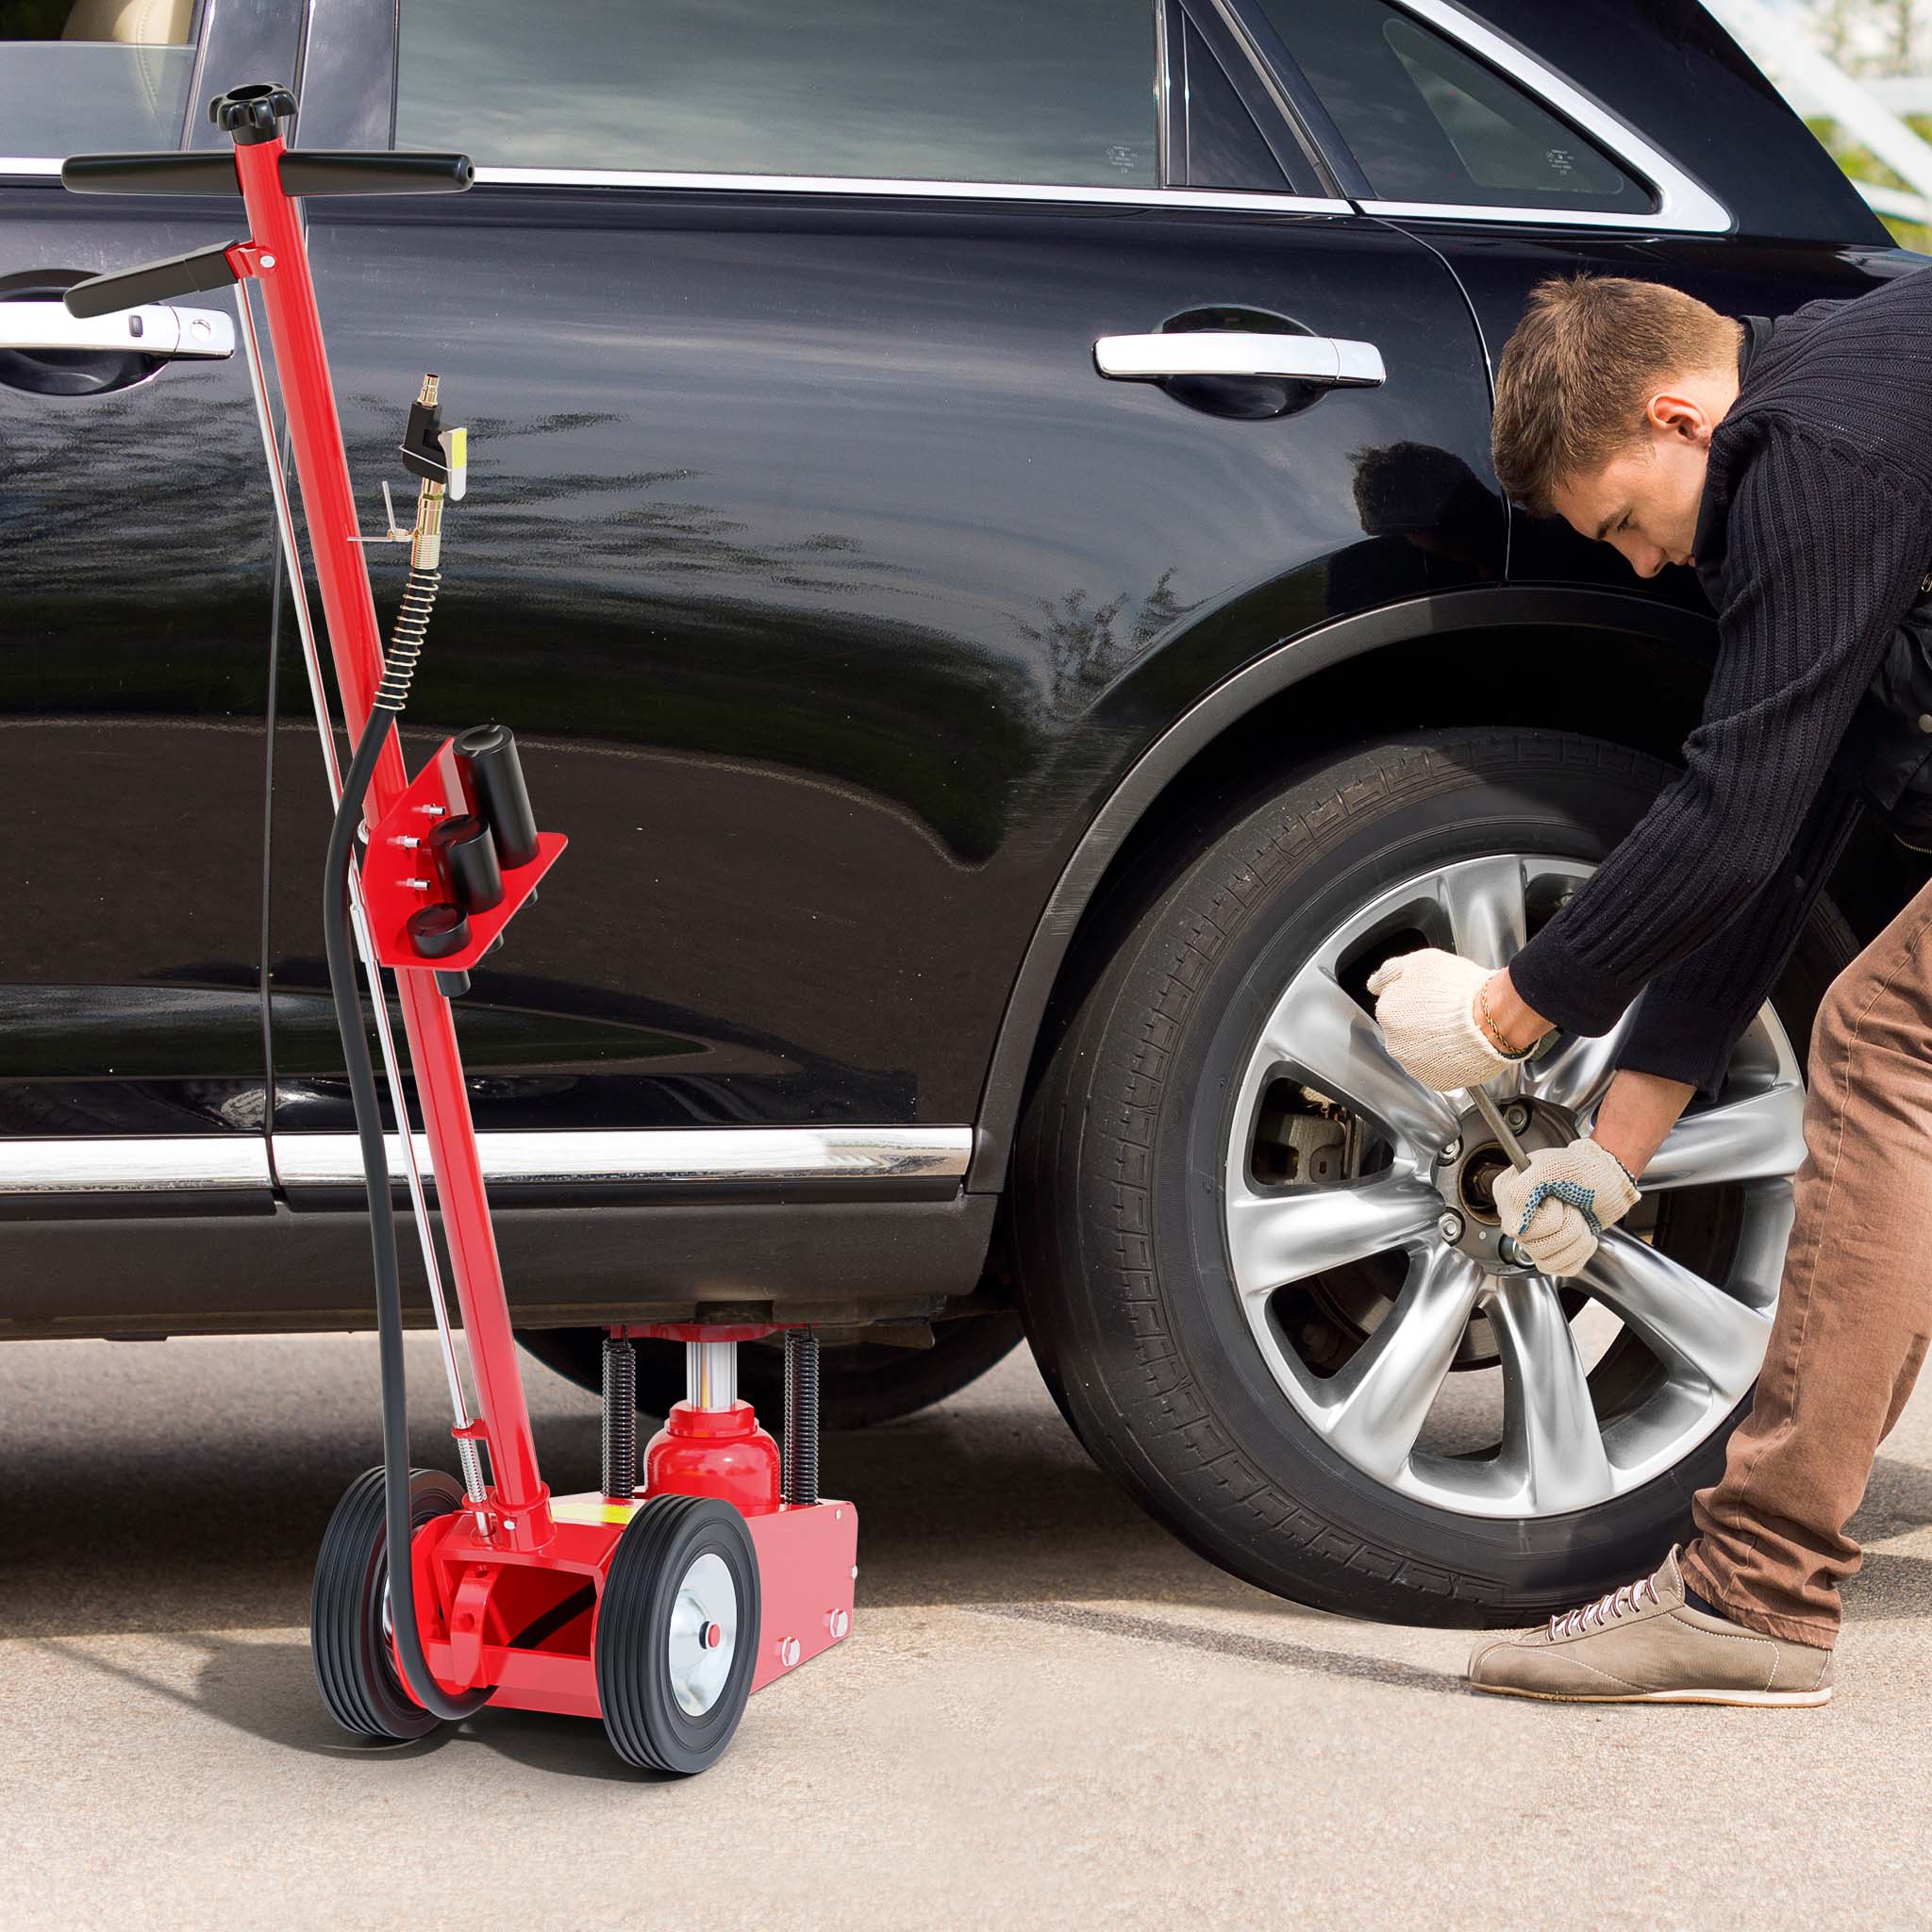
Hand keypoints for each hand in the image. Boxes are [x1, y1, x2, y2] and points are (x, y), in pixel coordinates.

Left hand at [1365, 947, 1521, 1092]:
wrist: (1493, 1019)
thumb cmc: (1461, 990)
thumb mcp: (1419, 962)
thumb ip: (1388, 972)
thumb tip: (1374, 983)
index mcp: (1387, 1013)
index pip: (1393, 1005)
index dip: (1415, 998)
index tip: (1432, 996)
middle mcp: (1395, 1044)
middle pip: (1404, 1030)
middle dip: (1421, 1022)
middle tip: (1446, 1011)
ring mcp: (1416, 1066)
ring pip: (1420, 1051)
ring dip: (1432, 1042)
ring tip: (1457, 1029)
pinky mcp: (1437, 1081)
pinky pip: (1438, 1069)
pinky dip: (1447, 1060)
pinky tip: (1461, 1046)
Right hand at [1492, 1137, 1640, 1276]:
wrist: (1609, 1179)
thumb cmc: (1582, 1168)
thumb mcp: (1550, 1168)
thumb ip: (1521, 1192)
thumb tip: (1513, 1229)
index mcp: (1507, 1195)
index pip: (1518, 1229)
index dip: (1548, 1216)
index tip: (1555, 1196)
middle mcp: (1516, 1218)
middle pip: (1535, 1247)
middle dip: (1568, 1226)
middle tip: (1571, 1206)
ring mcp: (1534, 1237)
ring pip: (1548, 1261)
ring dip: (1576, 1239)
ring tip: (1579, 1218)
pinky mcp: (1553, 1251)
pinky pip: (1561, 1269)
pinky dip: (1581, 1253)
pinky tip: (1584, 1235)